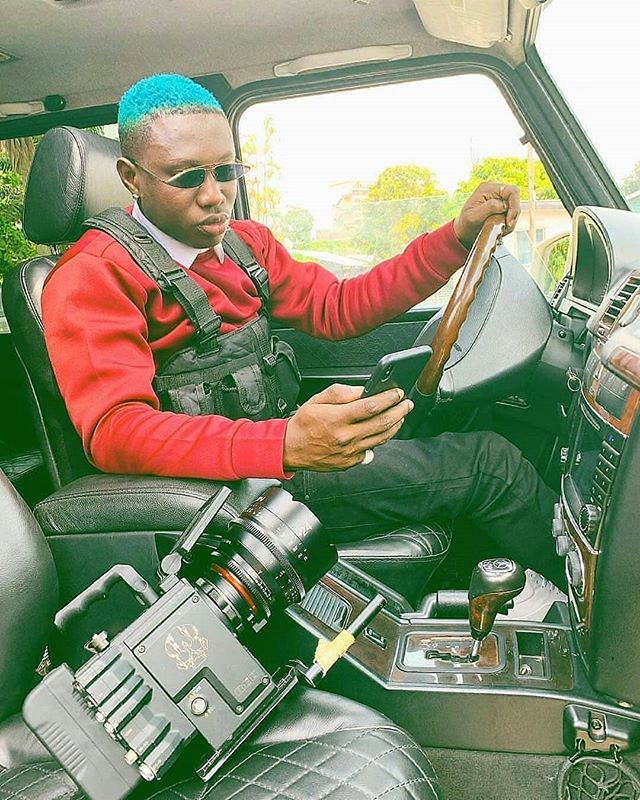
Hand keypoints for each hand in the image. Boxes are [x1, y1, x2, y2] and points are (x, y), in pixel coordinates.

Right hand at [283, 383, 412, 471]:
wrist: (290, 449)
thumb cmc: (302, 424)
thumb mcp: (317, 400)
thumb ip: (340, 392)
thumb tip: (361, 390)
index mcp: (337, 419)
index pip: (371, 406)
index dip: (388, 398)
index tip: (397, 393)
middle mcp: (345, 437)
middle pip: (382, 423)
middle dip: (399, 411)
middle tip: (406, 404)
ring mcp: (349, 452)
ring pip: (381, 438)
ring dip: (395, 425)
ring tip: (401, 415)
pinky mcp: (350, 462)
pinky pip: (371, 450)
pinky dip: (380, 439)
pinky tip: (384, 431)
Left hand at [453, 182, 520, 248]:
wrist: (463, 231)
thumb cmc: (465, 223)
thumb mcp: (473, 216)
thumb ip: (488, 208)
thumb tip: (504, 205)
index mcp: (488, 188)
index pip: (511, 191)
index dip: (514, 205)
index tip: (509, 220)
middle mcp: (495, 191)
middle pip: (515, 199)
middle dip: (513, 214)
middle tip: (506, 226)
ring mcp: (499, 199)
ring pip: (515, 208)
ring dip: (512, 221)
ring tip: (502, 230)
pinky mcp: (501, 208)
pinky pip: (512, 214)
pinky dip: (509, 223)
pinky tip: (502, 229)